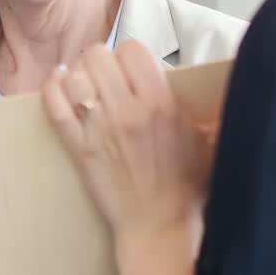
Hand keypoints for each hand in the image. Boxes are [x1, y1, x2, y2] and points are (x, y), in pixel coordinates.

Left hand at [43, 43, 211, 274]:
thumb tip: (223, 80)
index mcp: (161, 102)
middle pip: (99, 56)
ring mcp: (99, 128)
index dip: (131, 55)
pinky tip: (58, 81)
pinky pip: (54, 105)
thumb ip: (205, 106)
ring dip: (78, 73)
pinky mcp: (78, 147)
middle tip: (106, 74)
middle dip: (102, 60)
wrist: (158, 225)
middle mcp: (127, 110)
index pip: (133, 49)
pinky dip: (52, 87)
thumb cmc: (186, 184)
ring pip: (75, 76)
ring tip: (85, 81)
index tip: (132, 68)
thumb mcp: (207, 139)